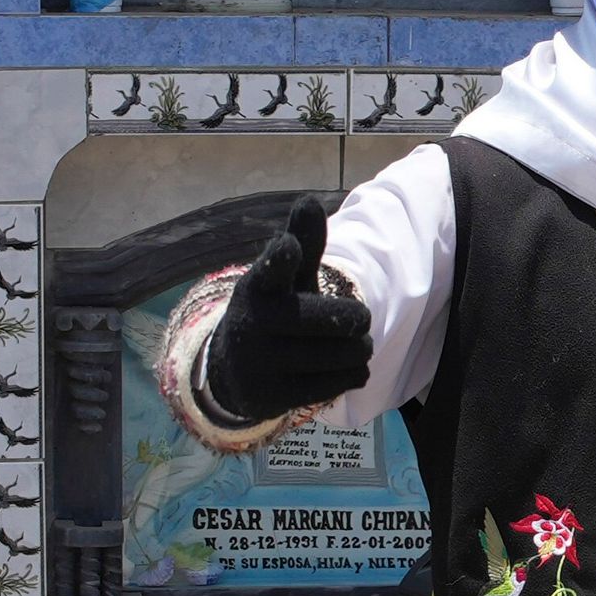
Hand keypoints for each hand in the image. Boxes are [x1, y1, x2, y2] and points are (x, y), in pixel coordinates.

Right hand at [199, 195, 370, 424]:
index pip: (272, 269)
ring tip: (355, 346)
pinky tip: (348, 368)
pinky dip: (354, 374)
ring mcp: (260, 361)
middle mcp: (255, 321)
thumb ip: (304, 244)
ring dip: (360, 350)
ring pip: (343, 354)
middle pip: (335, 321)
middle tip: (359, 320)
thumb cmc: (275, 312)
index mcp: (259, 285)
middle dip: (357, 319)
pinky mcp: (273, 395)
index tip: (288, 247)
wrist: (235, 371)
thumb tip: (309, 200)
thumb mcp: (287, 279)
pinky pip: (339, 383)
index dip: (282, 257)